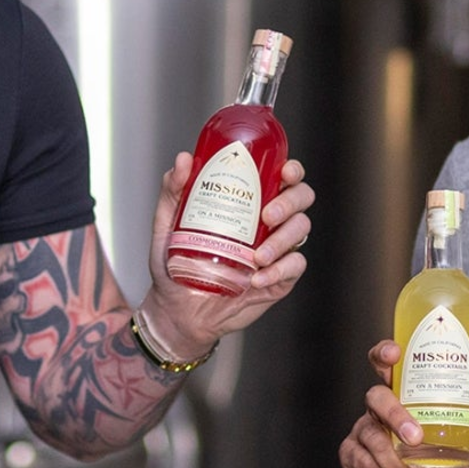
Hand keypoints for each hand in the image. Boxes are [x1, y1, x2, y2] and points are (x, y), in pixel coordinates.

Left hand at [138, 156, 314, 359]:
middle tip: (267, 215)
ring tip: (257, 257)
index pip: (282, 177)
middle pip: (301, 199)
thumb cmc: (175, 262)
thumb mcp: (167, 224)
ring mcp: (277, 250)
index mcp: (249, 201)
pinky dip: (279, 271)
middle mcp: (269, 222)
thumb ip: (173, 190)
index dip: (293, 170)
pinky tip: (258, 278)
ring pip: (301, 231)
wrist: (176, 308)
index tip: (285, 172)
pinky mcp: (280, 278)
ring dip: (283, 240)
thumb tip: (183, 159)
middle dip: (290, 202)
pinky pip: (294, 267)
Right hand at [338, 340, 468, 467]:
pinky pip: (361, 457)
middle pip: (375, 395)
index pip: (388, 365)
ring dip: (392, 456)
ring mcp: (364, 432)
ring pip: (369, 431)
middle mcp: (382, 411)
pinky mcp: (352, 456)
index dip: (384, 353)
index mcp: (406, 398)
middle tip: (414, 436)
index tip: (394, 353)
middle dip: (393, 413)